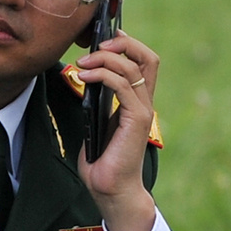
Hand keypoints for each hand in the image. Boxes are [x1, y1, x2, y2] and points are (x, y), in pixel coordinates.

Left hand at [75, 28, 159, 230]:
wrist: (112, 191)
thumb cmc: (103, 162)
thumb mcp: (96, 123)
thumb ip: (96, 101)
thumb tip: (82, 78)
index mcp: (136, 101)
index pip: (143, 61)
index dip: (127, 44)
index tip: (102, 39)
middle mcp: (144, 102)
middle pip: (148, 57)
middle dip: (123, 43)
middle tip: (96, 45)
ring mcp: (142, 110)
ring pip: (133, 66)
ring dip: (105, 58)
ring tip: (82, 63)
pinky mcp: (136, 119)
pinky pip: (122, 85)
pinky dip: (102, 75)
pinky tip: (83, 77)